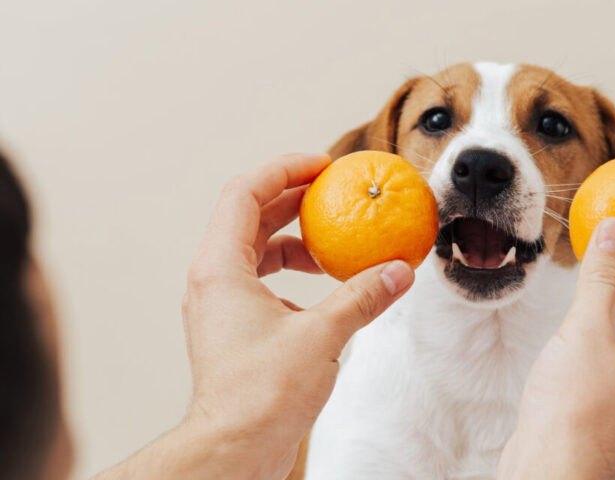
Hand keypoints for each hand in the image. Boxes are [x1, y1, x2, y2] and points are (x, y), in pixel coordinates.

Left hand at [96, 153, 414, 479]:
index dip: (284, 169)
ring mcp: (221, 304)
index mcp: (220, 268)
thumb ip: (363, 297)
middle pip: (250, 216)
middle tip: (334, 190)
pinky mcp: (234, 327)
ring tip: (334, 240)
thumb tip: (400, 271)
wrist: (234, 450)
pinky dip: (293, 271)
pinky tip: (325, 284)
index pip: (244, 193)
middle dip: (293, 198)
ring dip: (295, 236)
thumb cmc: (261, 396)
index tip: (322, 164)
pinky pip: (262, 280)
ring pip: (256, 249)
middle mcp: (214, 280)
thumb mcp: (322, 336)